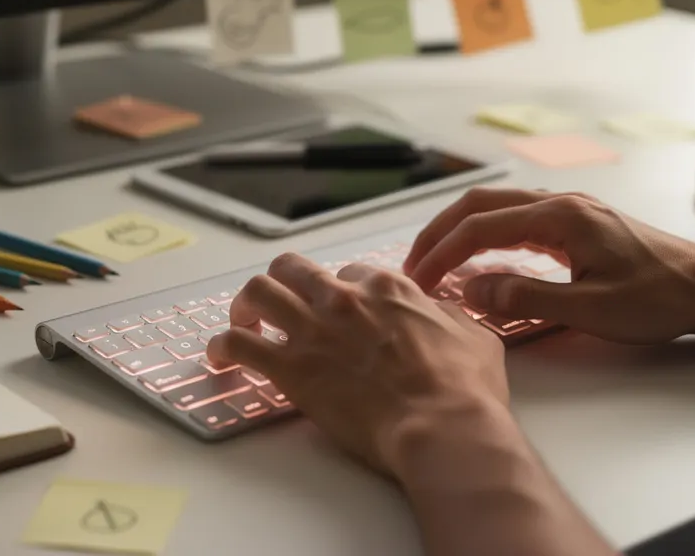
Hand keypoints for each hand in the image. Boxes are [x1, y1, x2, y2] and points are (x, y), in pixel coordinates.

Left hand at [207, 253, 509, 476]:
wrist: (442, 426)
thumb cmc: (464, 389)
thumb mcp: (474, 336)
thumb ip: (448, 317)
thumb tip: (440, 315)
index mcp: (387, 288)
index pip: (351, 272)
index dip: (344, 290)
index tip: (340, 309)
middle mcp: (344, 300)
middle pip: (294, 268)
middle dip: (285, 281)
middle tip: (281, 303)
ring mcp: (313, 331)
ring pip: (259, 292)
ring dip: (247, 304)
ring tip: (243, 321)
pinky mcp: (291, 369)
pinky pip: (239, 345)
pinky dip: (223, 346)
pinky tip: (221, 356)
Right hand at [405, 188, 694, 344]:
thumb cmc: (659, 298)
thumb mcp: (591, 309)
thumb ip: (527, 298)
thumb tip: (472, 291)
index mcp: (561, 217)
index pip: (480, 227)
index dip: (442, 253)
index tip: (418, 281)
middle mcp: (561, 203)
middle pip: (481, 204)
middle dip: (440, 233)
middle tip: (414, 267)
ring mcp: (571, 209)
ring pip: (498, 206)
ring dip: (462, 231)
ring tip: (437, 262)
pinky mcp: (578, 223)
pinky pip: (518, 218)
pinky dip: (487, 234)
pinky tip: (481, 259)